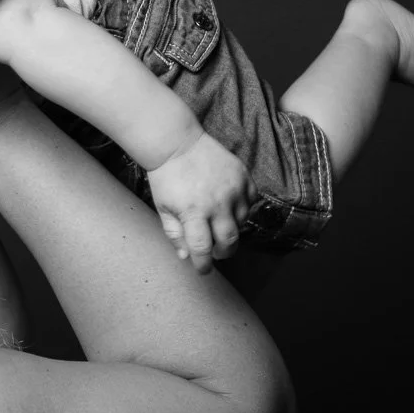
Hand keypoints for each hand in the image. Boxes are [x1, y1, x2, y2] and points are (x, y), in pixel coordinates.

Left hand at [145, 131, 254, 273]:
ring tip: (217, 222)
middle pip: (229, 241)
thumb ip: (174, 234)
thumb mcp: (163, 208)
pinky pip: (251, 201)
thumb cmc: (166, 177)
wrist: (177, 142)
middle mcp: (217, 204)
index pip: (203, 249)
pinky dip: (242, 207)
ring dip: (231, 228)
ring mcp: (234, 190)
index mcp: (193, 213)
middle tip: (215, 252)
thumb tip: (187, 257)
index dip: (203, 265)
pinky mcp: (244, 177)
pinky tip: (228, 204)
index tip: (203, 270)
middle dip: (223, 252)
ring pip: (242, 222)